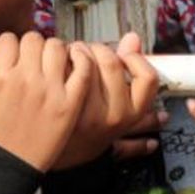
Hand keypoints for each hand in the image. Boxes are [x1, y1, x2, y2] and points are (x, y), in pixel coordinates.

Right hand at [0, 32, 91, 171]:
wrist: (9, 169)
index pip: (9, 40)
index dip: (11, 46)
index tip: (15, 57)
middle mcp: (25, 79)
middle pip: (35, 39)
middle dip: (33, 47)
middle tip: (35, 60)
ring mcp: (51, 89)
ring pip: (59, 47)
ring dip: (56, 51)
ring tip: (54, 63)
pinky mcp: (71, 101)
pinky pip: (84, 67)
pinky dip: (83, 59)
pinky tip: (77, 63)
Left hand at [56, 32, 161, 168]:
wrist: (47, 155)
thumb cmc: (84, 132)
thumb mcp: (119, 115)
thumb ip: (132, 78)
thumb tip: (132, 38)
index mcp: (130, 115)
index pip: (148, 77)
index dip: (136, 60)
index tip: (125, 56)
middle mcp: (111, 115)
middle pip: (113, 62)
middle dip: (100, 48)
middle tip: (89, 50)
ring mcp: (87, 111)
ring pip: (89, 61)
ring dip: (78, 50)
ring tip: (71, 55)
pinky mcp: (60, 106)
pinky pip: (65, 68)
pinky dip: (61, 59)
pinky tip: (57, 64)